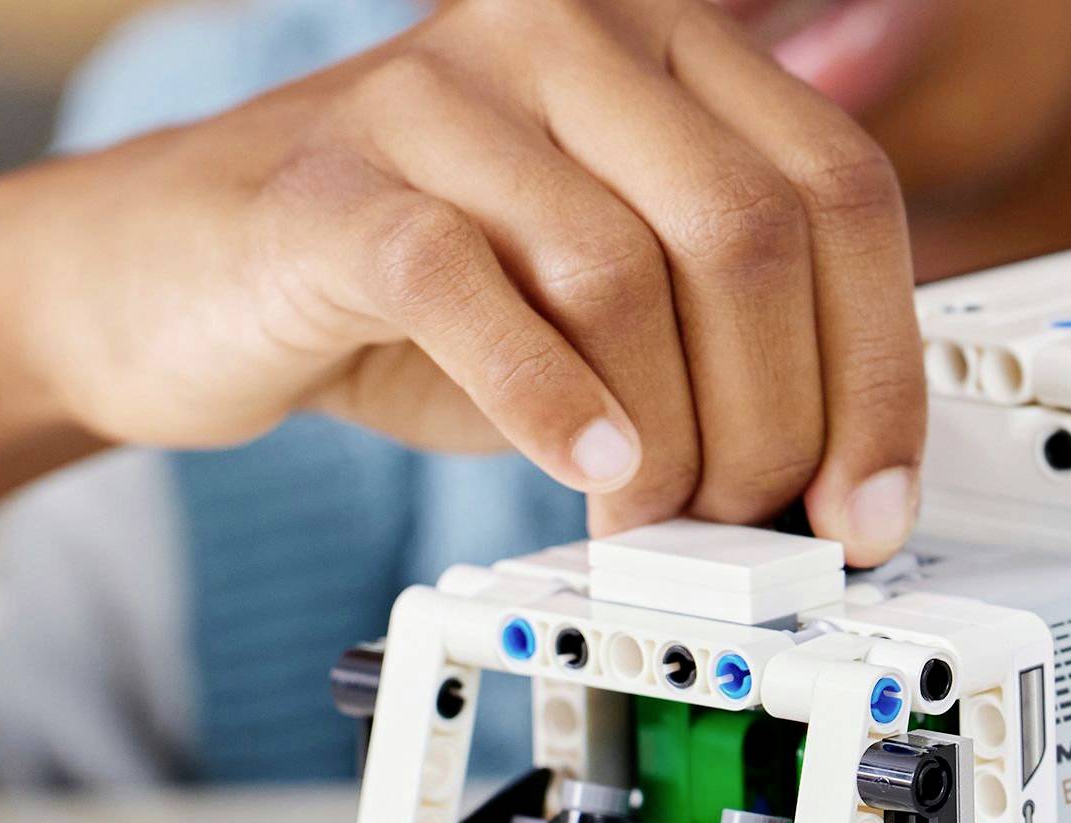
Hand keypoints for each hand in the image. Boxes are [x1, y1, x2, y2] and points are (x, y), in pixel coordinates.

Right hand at [11, 0, 924, 559]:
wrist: (193, 277)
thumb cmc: (424, 293)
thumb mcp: (618, 302)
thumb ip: (736, 335)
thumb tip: (856, 463)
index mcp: (664, 43)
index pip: (841, 193)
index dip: (877, 372)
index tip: (868, 503)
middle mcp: (565, 31)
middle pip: (752, 237)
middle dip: (772, 423)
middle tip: (746, 525)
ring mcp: (444, 93)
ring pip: (627, 273)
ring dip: (665, 442)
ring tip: (649, 520)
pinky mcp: (336, 186)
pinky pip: (474, 291)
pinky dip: (547, 404)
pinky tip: (583, 471)